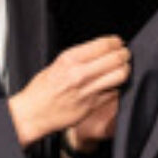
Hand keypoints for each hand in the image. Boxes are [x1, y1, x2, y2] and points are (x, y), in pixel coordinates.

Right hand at [8, 36, 130, 148]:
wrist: (32, 114)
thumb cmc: (41, 91)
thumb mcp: (56, 64)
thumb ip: (78, 58)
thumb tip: (99, 51)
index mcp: (69, 59)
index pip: (104, 45)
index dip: (116, 43)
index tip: (118, 44)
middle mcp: (80, 73)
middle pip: (116, 58)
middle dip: (124, 55)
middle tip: (125, 55)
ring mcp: (88, 90)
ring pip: (120, 75)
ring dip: (125, 70)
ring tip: (123, 69)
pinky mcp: (92, 105)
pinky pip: (114, 93)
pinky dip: (116, 88)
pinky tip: (112, 86)